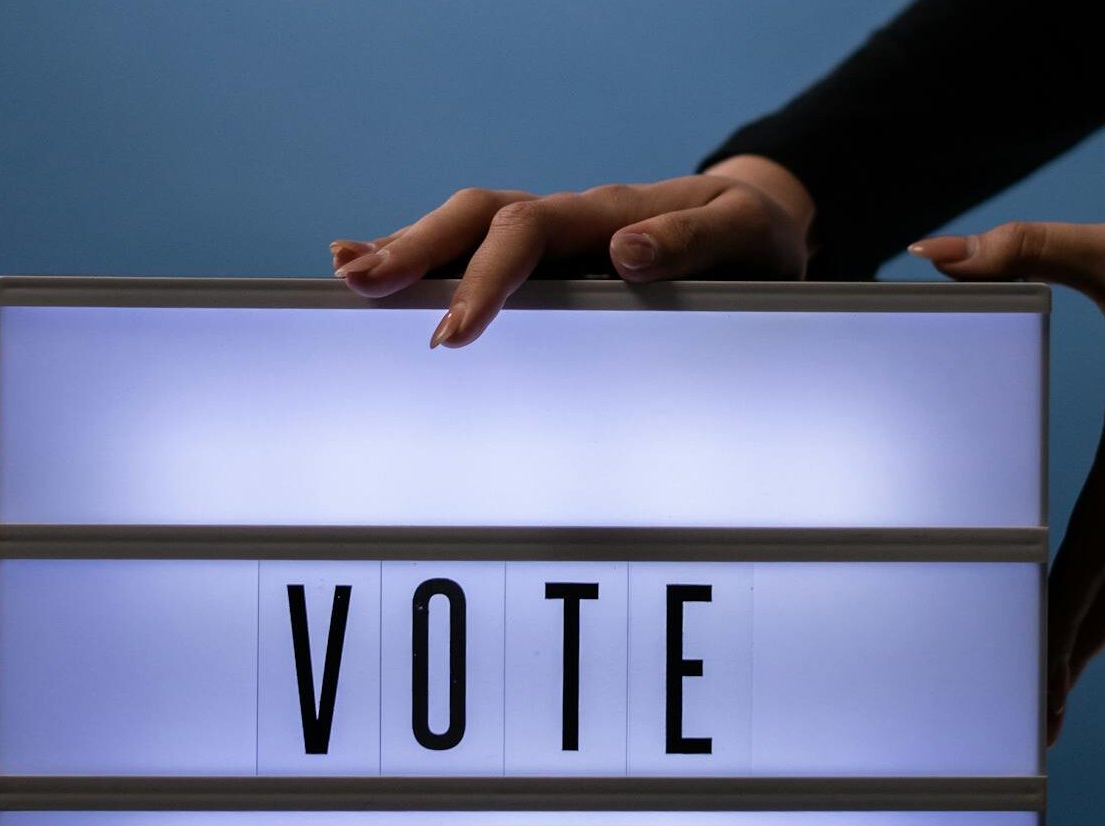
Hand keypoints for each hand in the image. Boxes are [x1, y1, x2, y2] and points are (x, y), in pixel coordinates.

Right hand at [329, 155, 813, 347]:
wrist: (761, 225)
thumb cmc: (754, 240)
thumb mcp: (745, 239)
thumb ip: (692, 244)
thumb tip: (626, 253)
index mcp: (608, 214)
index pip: (527, 233)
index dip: (484, 279)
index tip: (451, 332)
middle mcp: (569, 219)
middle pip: (475, 218)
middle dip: (414, 250)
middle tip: (356, 285)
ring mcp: (553, 238)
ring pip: (464, 229)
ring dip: (405, 250)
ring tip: (344, 276)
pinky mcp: (548, 259)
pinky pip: (476, 250)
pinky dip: (423, 257)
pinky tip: (372, 271)